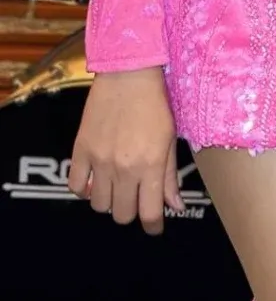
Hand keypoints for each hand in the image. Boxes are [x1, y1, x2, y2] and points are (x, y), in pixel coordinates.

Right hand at [68, 67, 182, 234]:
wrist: (128, 73)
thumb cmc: (155, 103)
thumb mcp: (169, 138)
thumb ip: (170, 176)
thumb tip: (175, 207)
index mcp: (150, 165)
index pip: (149, 214)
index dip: (152, 226)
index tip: (154, 227)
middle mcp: (124, 168)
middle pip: (122, 215)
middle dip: (131, 211)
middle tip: (136, 197)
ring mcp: (99, 161)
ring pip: (99, 205)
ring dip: (109, 200)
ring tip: (117, 184)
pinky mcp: (80, 150)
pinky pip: (76, 187)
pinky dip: (84, 189)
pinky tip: (95, 179)